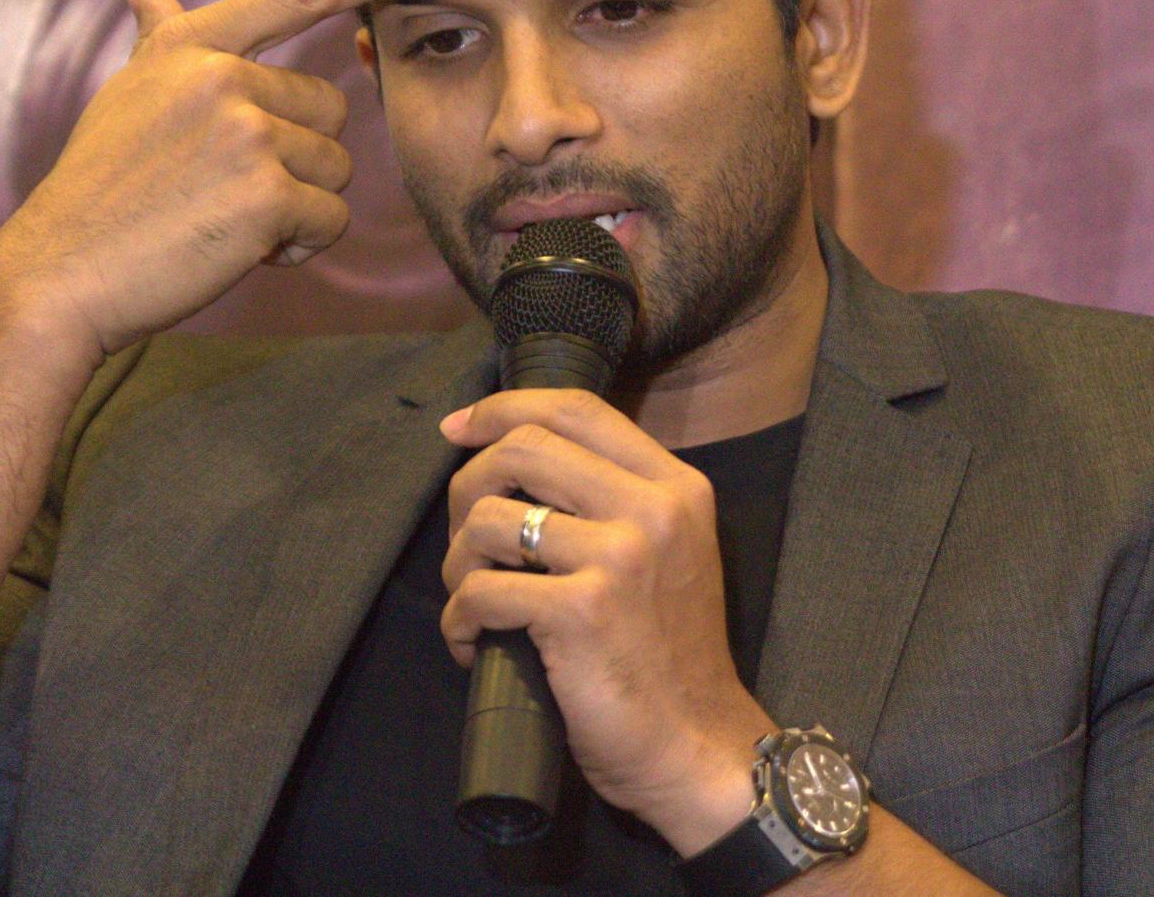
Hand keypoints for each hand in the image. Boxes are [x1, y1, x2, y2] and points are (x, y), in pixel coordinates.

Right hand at [0, 0, 447, 356]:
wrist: (60, 275)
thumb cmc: (100, 193)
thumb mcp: (126, 99)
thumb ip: (158, 42)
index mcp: (191, 47)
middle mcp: (220, 76)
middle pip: (330, 110)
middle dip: (299, 159)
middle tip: (227, 191)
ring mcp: (244, 131)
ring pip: (335, 168)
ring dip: (299, 205)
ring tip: (226, 218)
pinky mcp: (264, 192)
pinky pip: (330, 218)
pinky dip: (298, 244)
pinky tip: (241, 249)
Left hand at [439, 390, 776, 853]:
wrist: (697, 745)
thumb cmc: (668, 655)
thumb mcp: (668, 552)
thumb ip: (615, 500)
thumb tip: (514, 457)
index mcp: (676, 486)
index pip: (577, 409)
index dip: (505, 407)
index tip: (459, 427)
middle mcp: (653, 509)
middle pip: (524, 449)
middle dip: (467, 487)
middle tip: (464, 540)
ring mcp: (619, 557)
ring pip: (490, 518)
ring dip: (456, 562)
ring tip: (470, 600)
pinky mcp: (581, 612)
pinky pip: (480, 591)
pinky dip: (458, 620)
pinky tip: (471, 644)